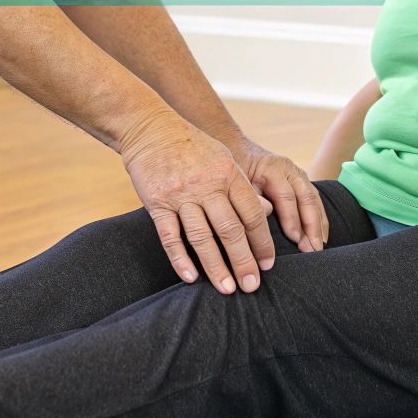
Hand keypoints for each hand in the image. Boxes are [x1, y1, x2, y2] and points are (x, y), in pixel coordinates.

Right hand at [121, 115, 276, 294]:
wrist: (150, 128)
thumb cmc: (193, 146)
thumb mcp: (224, 157)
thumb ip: (243, 186)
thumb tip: (266, 213)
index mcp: (228, 174)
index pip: (251, 214)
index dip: (262, 242)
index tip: (267, 265)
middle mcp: (206, 185)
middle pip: (230, 230)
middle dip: (243, 261)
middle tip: (252, 286)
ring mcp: (180, 195)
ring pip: (202, 238)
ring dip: (216, 267)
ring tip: (227, 289)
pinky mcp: (157, 202)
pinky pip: (170, 236)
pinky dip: (180, 259)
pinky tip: (190, 277)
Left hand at [236, 142, 329, 251]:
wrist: (239, 153)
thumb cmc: (234, 171)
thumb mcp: (236, 182)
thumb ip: (251, 197)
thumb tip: (266, 214)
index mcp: (271, 168)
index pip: (286, 195)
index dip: (291, 218)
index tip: (294, 239)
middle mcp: (289, 169)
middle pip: (306, 198)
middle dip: (311, 226)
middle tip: (312, 249)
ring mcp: (298, 174)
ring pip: (314, 200)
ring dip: (318, 225)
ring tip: (318, 247)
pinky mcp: (302, 181)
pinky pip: (315, 201)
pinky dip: (320, 219)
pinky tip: (321, 237)